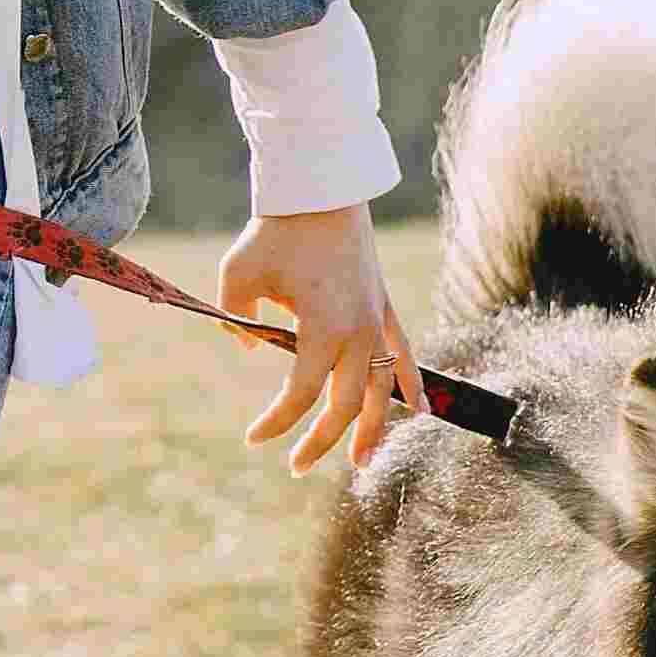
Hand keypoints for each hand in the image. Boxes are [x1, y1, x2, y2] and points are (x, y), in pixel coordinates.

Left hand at [216, 205, 427, 476]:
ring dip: (374, 429)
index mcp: (322, 330)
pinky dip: (413, 384)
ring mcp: (378, 322)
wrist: (320, 189)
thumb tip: (249, 345)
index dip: (276, 422)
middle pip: (346, 405)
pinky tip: (421, 411)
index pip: (299, 394)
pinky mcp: (385, 308)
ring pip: (383, 391)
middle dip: (321, 441)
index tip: (253, 438)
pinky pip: (405, 355)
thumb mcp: (237, 276)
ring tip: (361, 463)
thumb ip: (234, 320)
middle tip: (297, 467)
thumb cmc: (275, 231)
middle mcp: (358, 334)